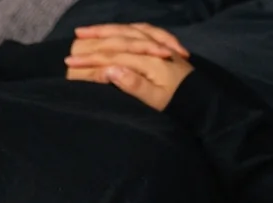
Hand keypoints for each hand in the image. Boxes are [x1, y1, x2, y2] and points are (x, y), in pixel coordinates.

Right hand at [65, 23, 193, 110]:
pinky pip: (142, 29)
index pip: (114, 55)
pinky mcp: (162, 47)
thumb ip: (133, 84)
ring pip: (129, 30)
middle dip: (94, 38)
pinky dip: (126, 28)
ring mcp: (159, 45)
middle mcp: (153, 48)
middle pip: (119, 37)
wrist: (204, 101)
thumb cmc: (177, 104)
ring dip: (108, 28)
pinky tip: (116, 30)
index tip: (69, 63)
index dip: (90, 58)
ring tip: (88, 30)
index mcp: (150, 61)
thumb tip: (111, 69)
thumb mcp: (155, 100)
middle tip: (73, 38)